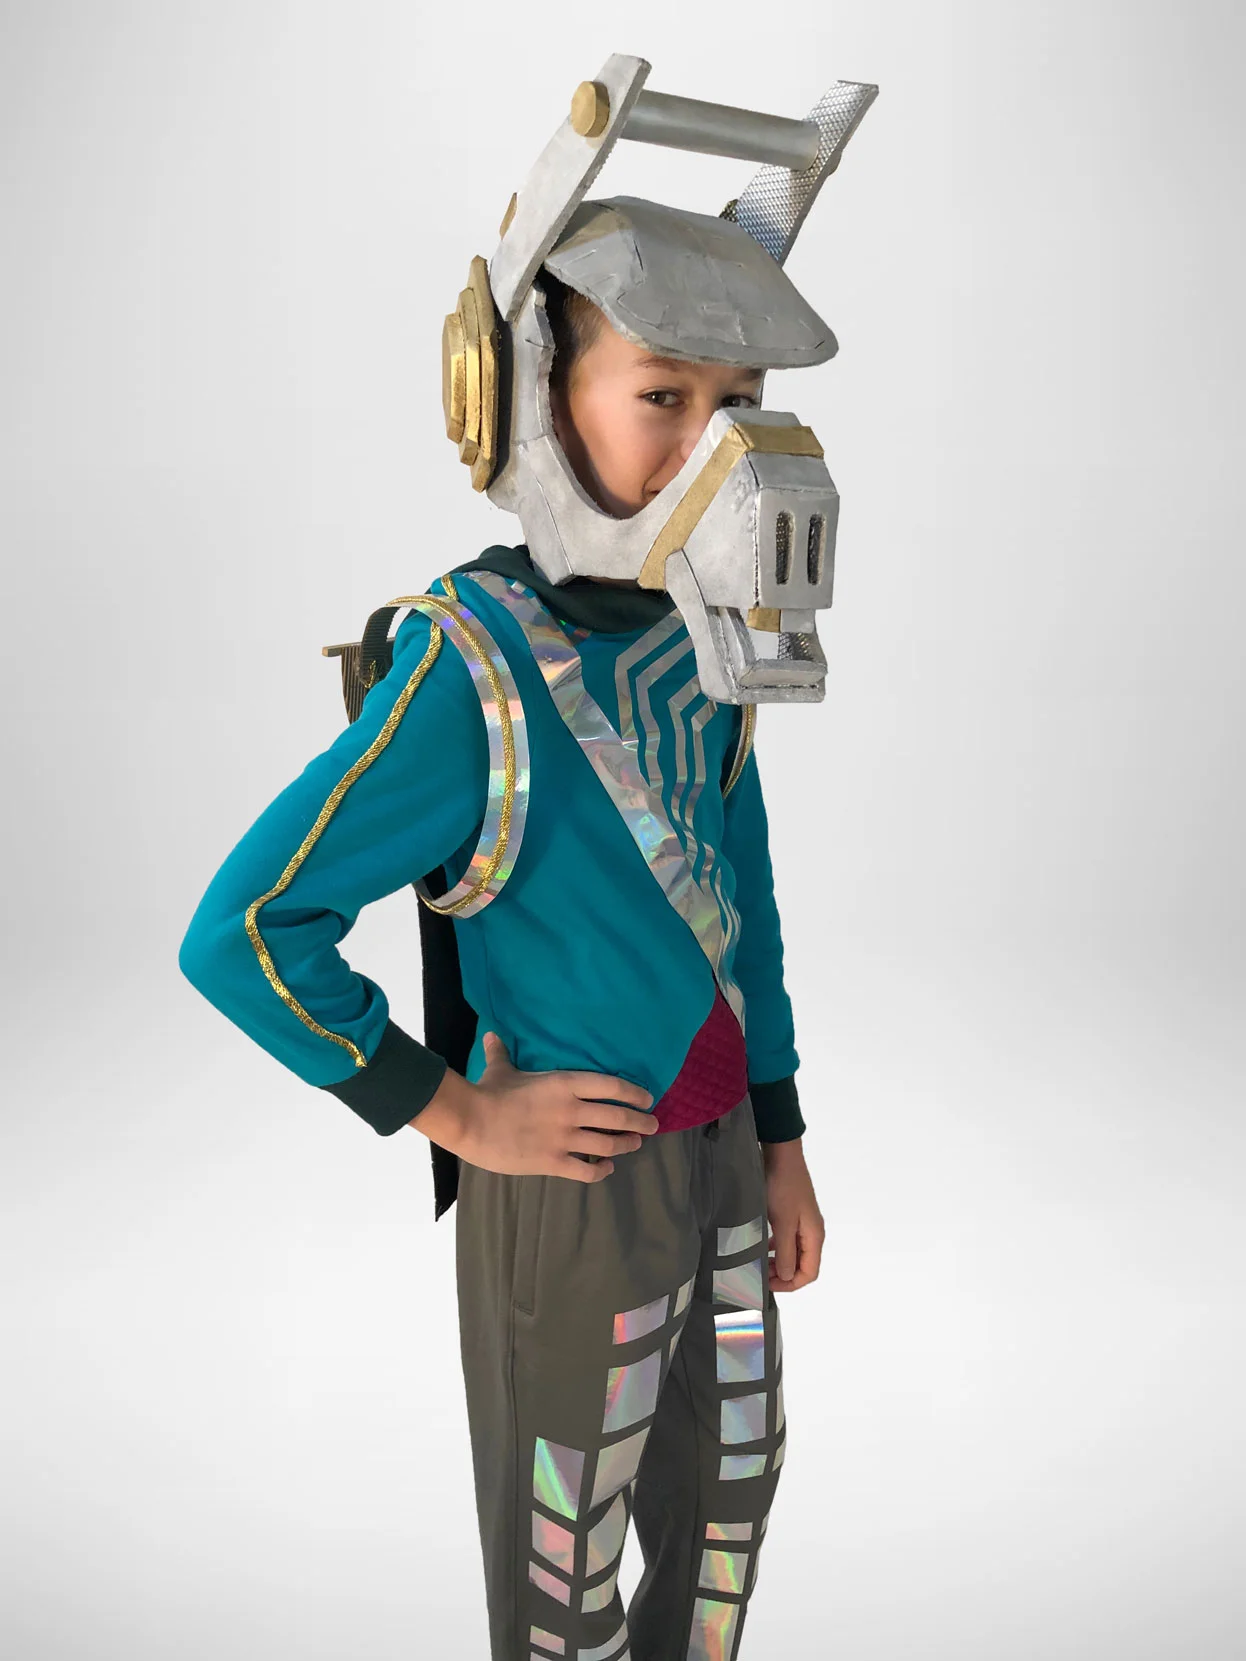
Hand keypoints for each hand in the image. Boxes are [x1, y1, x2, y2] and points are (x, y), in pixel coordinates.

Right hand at [414, 1031, 656, 1182]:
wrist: (471, 1121)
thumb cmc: (488, 1092)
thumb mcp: (500, 1068)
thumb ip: (501, 1052)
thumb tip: (491, 1034)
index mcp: (564, 1084)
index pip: (610, 1086)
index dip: (634, 1093)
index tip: (647, 1099)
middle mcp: (572, 1110)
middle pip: (617, 1116)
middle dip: (640, 1122)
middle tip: (652, 1125)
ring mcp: (564, 1138)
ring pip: (607, 1144)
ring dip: (625, 1145)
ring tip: (634, 1144)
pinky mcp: (553, 1162)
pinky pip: (586, 1170)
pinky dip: (601, 1171)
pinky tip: (607, 1169)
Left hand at [762, 1138, 823, 1291]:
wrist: (781, 1153)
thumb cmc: (783, 1188)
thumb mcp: (783, 1223)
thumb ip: (785, 1252)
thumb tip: (787, 1277)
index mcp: (814, 1236)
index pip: (810, 1273)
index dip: (790, 1283)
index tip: (767, 1284)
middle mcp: (812, 1231)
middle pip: (802, 1264)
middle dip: (782, 1274)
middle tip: (758, 1274)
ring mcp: (802, 1221)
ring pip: (792, 1252)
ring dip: (777, 1260)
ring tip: (757, 1262)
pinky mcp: (791, 1212)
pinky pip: (786, 1238)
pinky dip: (775, 1246)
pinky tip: (761, 1245)